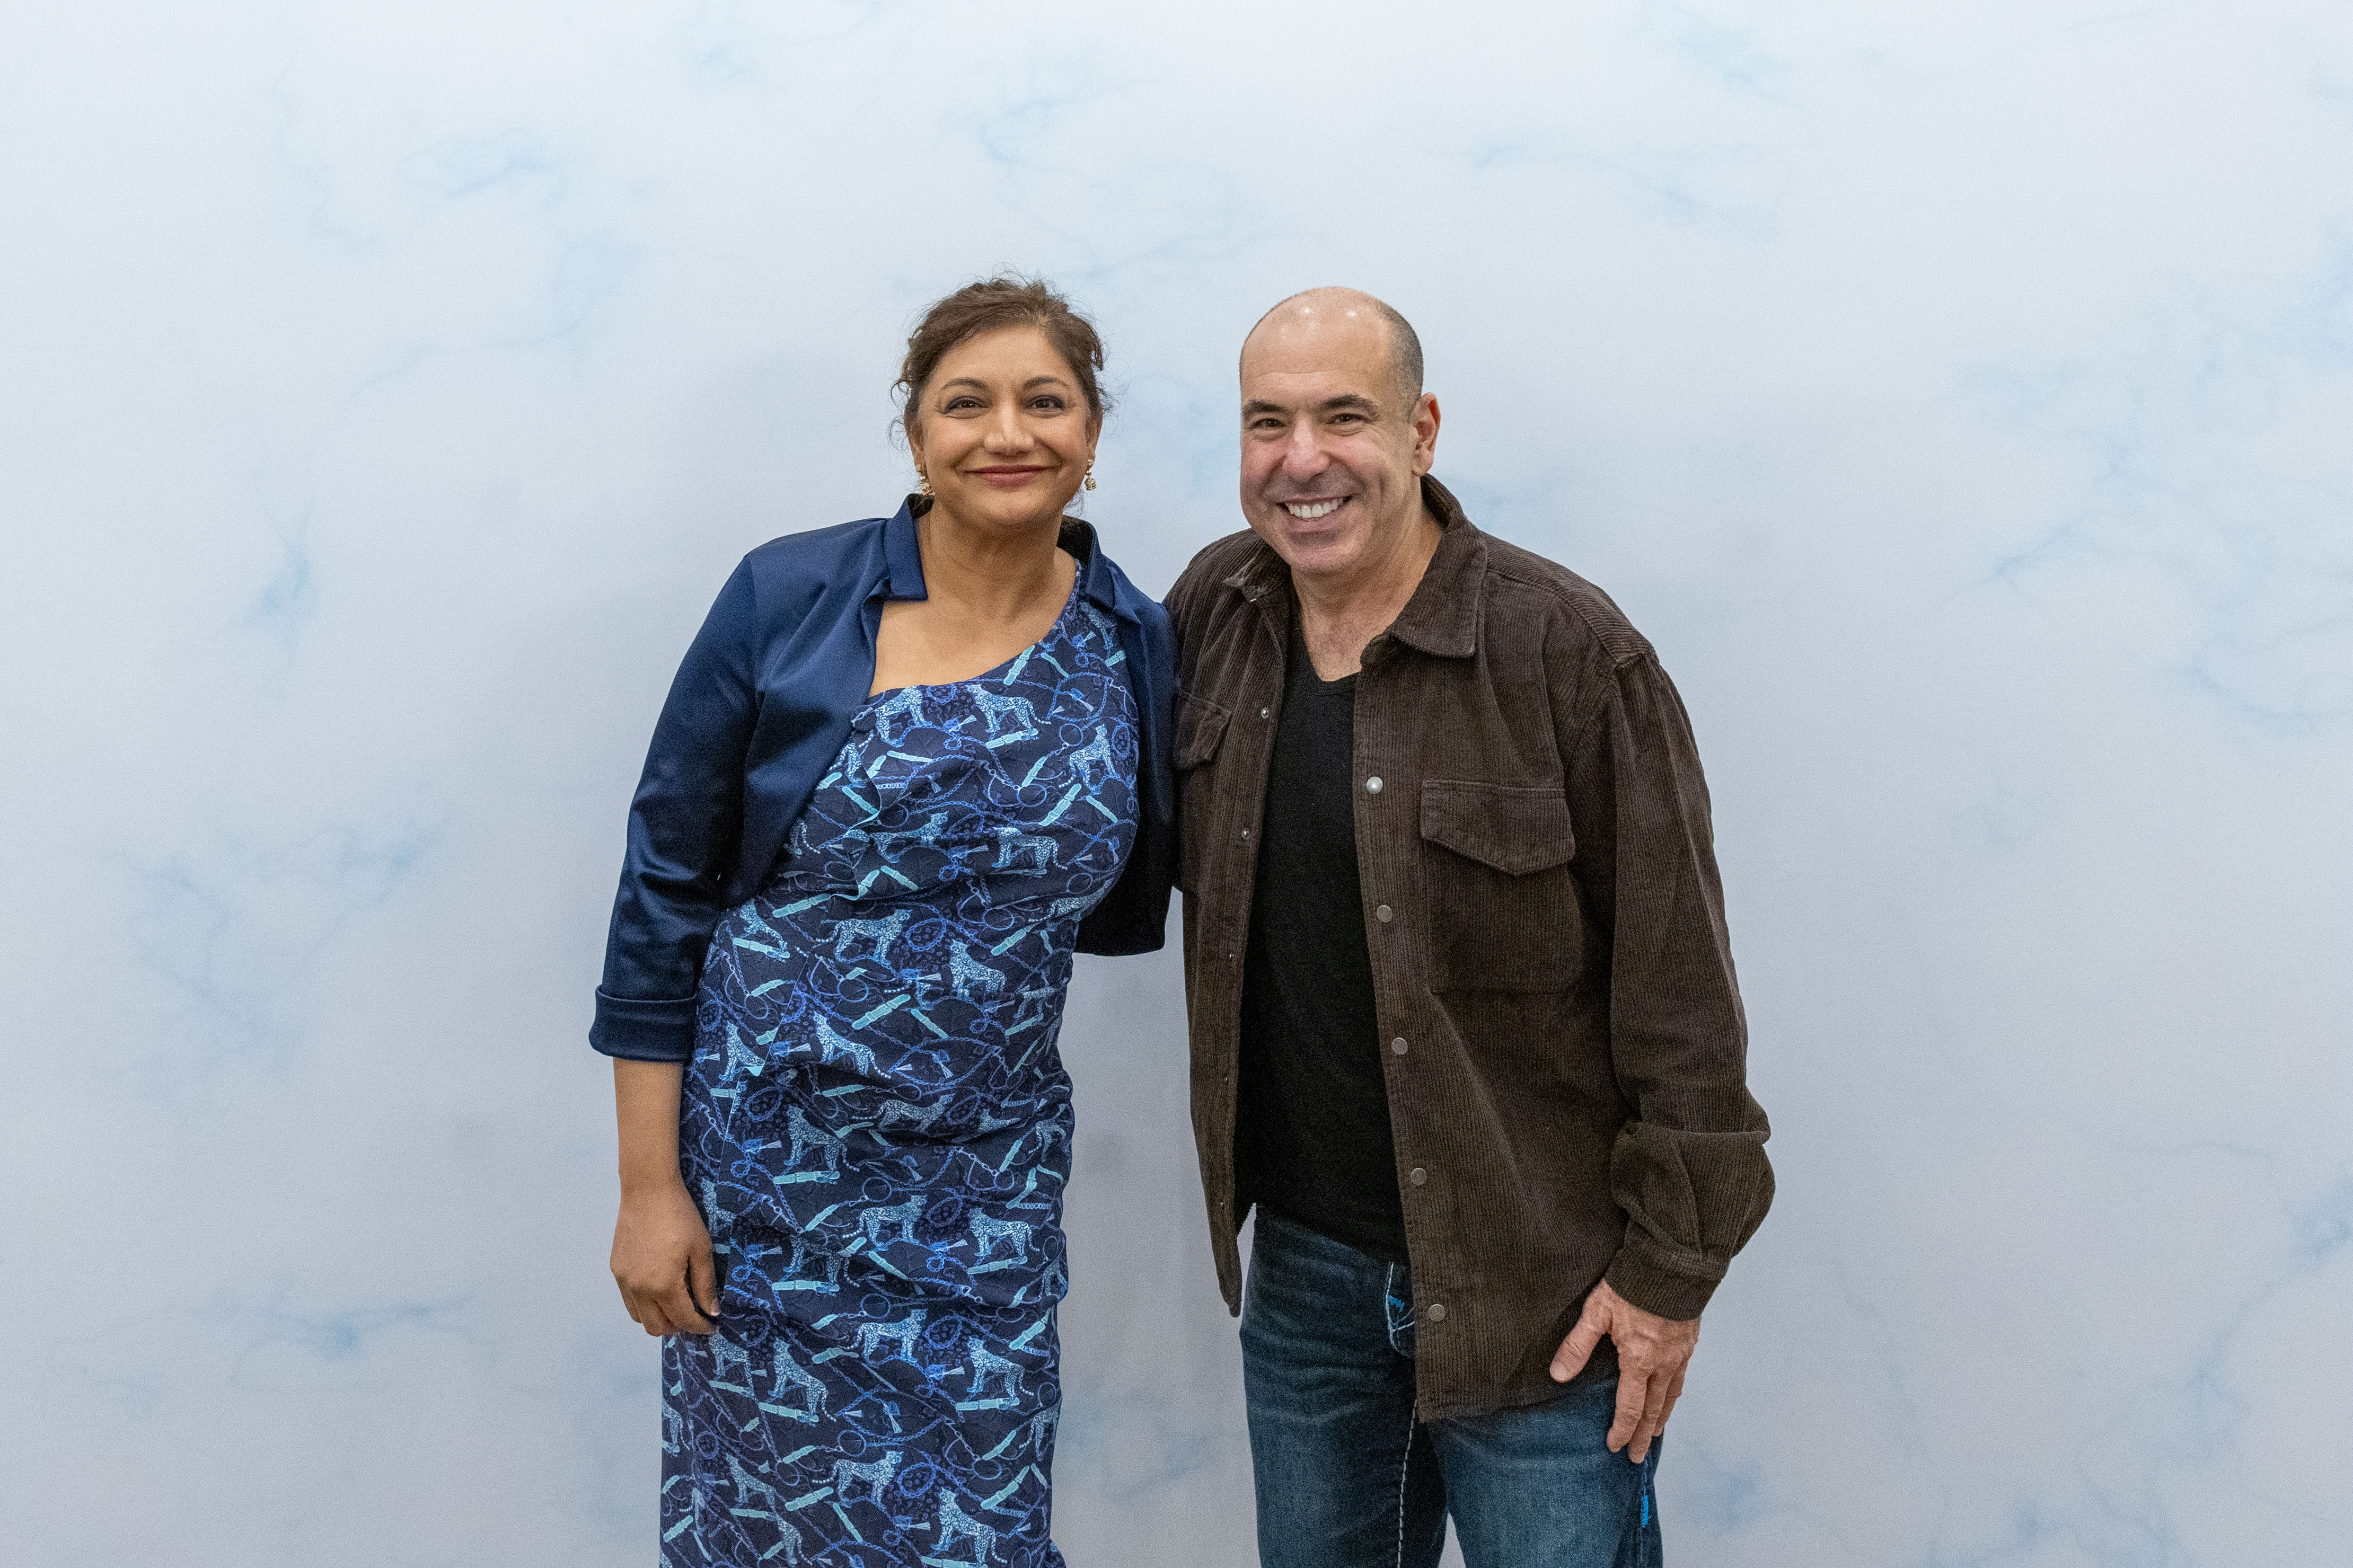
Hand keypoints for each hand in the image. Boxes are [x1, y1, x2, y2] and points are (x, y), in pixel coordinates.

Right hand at [610, 1178, 719, 1336]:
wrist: (647, 1192)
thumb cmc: (680, 1217)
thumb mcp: (701, 1250)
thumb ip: (705, 1285)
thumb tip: (711, 1311)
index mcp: (663, 1286)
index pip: (683, 1320)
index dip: (700, 1326)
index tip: (711, 1326)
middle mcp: (639, 1289)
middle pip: (656, 1327)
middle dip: (678, 1327)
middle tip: (693, 1316)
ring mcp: (623, 1281)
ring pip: (639, 1318)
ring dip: (658, 1318)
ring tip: (675, 1305)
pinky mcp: (616, 1270)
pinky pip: (628, 1300)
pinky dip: (643, 1304)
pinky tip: (657, 1289)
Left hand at [1549, 1280, 1697, 1462]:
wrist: (1672, 1265)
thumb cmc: (1632, 1286)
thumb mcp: (1597, 1313)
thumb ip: (1578, 1345)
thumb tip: (1558, 1375)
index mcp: (1639, 1360)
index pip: (1629, 1406)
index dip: (1621, 1429)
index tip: (1613, 1446)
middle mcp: (1663, 1364)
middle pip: (1653, 1409)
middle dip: (1642, 1435)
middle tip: (1636, 1457)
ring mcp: (1679, 1355)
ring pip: (1670, 1396)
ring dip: (1661, 1419)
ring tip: (1655, 1434)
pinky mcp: (1688, 1343)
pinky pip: (1681, 1378)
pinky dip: (1674, 1395)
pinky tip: (1670, 1397)